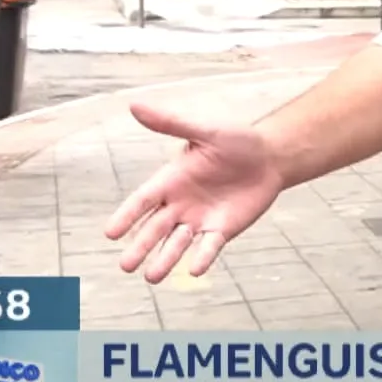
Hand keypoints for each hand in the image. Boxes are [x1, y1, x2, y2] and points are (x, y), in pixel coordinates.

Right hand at [103, 102, 285, 283]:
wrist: (271, 157)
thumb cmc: (236, 141)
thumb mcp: (205, 131)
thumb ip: (171, 123)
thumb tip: (134, 105)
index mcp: (170, 180)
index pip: (142, 201)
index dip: (127, 216)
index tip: (110, 233)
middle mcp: (179, 204)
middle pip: (154, 229)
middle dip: (140, 246)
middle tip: (125, 266)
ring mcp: (199, 219)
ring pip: (176, 244)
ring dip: (164, 259)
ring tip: (151, 276)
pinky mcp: (221, 230)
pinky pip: (208, 247)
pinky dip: (202, 258)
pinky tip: (194, 271)